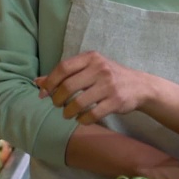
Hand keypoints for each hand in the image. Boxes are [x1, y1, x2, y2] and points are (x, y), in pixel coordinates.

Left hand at [36, 51, 151, 124]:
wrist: (140, 86)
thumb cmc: (109, 76)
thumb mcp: (89, 68)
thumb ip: (65, 73)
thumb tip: (38, 82)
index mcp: (91, 58)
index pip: (63, 68)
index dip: (50, 82)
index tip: (44, 93)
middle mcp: (100, 69)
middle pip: (68, 86)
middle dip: (57, 99)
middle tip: (56, 105)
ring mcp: (109, 85)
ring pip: (79, 102)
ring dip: (68, 112)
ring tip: (67, 114)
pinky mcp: (116, 101)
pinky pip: (92, 114)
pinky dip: (82, 120)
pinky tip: (81, 119)